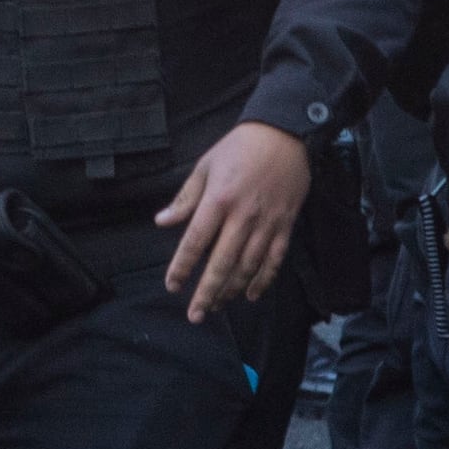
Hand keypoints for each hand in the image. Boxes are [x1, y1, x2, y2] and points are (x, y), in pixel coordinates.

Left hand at [157, 119, 307, 317]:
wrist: (284, 134)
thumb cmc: (239, 148)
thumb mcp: (205, 166)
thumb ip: (185, 198)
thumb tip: (162, 221)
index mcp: (218, 200)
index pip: (195, 241)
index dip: (182, 267)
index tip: (172, 286)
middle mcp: (242, 216)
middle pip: (222, 263)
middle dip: (207, 293)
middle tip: (195, 315)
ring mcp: (267, 222)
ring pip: (248, 266)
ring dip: (232, 290)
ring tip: (217, 306)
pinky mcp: (286, 224)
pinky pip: (275, 259)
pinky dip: (263, 280)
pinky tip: (251, 295)